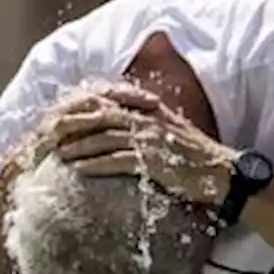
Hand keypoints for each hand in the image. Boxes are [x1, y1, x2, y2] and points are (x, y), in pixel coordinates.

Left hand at [50, 85, 237, 205]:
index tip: (63, 112)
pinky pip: (116, 160)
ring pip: (104, 137)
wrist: (222, 173)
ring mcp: (150, 138)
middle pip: (101, 115)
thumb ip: (148, 125)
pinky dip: (94, 164)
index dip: (84, 105)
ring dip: (78, 145)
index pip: (111, 100)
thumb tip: (123, 130)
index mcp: (151, 110)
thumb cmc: (196, 157)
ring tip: (58, 153)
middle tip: (51, 132)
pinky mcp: (153, 160)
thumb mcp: (171, 132)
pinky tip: (78, 169)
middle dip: (73, 123)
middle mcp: (149, 119)